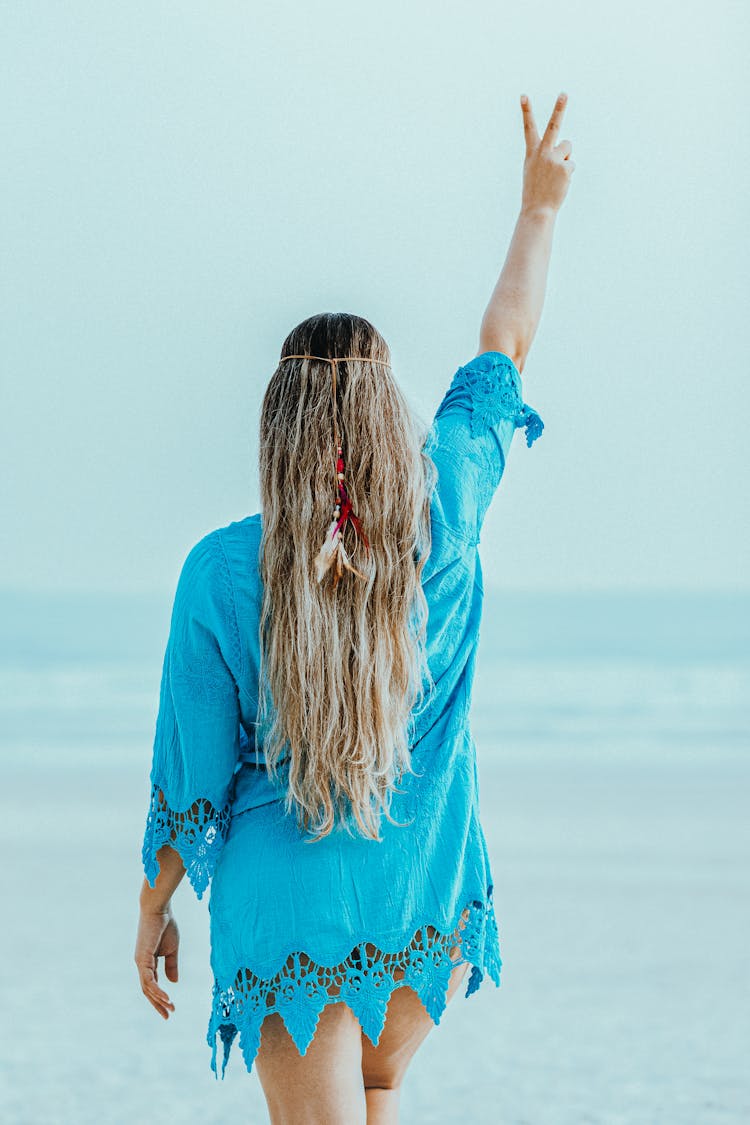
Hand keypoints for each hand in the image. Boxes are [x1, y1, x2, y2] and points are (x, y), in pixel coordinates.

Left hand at [134, 905, 178, 1018]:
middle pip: (147, 990)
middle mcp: (141, 964)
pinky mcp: (142, 958)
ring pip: (147, 987)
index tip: (170, 1008)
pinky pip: (148, 979)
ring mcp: (140, 962)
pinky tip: (166, 997)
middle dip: (158, 1004)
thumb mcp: (172, 949)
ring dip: (158, 999)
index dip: (160, 997)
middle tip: (168, 1015)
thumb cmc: (165, 925)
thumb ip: (171, 965)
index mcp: (147, 962)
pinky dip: (156, 989)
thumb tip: (173, 982)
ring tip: (170, 1007)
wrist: (159, 909)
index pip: (152, 985)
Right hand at [519, 91, 574, 217]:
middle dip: (559, 108)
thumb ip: (545, 155)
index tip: (523, 96)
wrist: (537, 210)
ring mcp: (554, 159)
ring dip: (565, 158)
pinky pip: (572, 164)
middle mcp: (543, 152)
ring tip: (555, 175)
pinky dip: (568, 174)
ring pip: (568, 148)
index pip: (528, 128)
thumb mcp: (533, 169)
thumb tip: (566, 148)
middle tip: (564, 93)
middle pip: (553, 126)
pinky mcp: (565, 167)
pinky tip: (559, 183)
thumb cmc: (535, 190)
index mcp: (532, 152)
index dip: (526, 111)